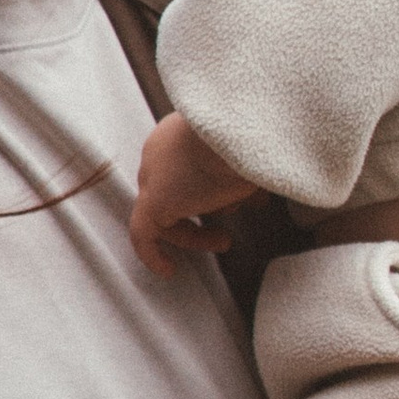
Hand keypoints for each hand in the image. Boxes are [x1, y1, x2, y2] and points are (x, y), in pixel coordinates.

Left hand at [130, 109, 262, 276]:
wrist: (237, 127)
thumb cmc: (250, 137)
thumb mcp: (251, 157)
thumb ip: (246, 177)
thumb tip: (255, 199)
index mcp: (180, 134)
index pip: (187, 170)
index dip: (213, 193)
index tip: (239, 205)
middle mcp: (161, 152)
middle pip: (175, 190)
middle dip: (203, 211)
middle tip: (226, 231)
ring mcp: (154, 177)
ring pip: (164, 213)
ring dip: (193, 234)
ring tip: (223, 241)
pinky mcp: (153, 201)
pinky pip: (143, 234)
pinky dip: (152, 254)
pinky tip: (168, 270)